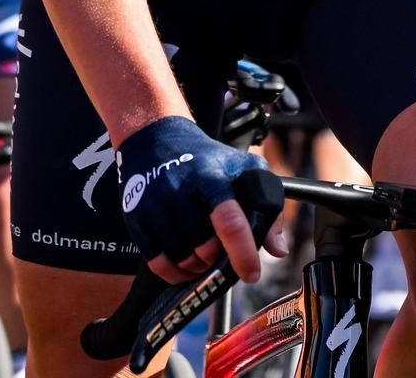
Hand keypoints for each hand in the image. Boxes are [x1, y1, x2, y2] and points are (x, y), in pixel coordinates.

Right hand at [115, 115, 283, 283]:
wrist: (157, 140)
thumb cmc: (208, 159)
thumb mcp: (245, 168)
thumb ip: (267, 205)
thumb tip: (278, 249)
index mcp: (212, 178)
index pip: (229, 222)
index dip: (242, 253)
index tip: (252, 274)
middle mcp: (180, 192)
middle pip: (204, 247)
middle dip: (219, 259)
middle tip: (223, 252)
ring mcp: (155, 206)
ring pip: (181, 259)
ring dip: (198, 268)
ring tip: (204, 257)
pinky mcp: (136, 219)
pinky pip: (156, 263)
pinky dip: (174, 273)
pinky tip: (185, 267)